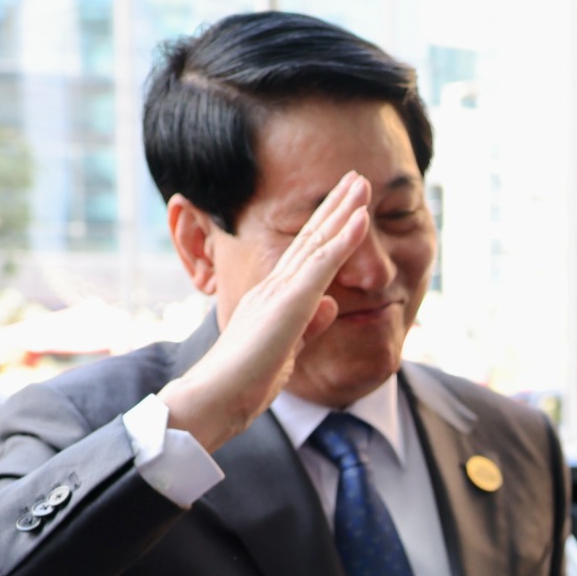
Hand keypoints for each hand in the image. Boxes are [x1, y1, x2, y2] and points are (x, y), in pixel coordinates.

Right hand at [157, 172, 371, 450]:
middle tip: (356, 177)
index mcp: (273, 298)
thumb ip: (308, 327)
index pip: (305, 255)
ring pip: (316, 241)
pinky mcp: (288, 303)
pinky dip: (343, 239)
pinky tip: (361, 218)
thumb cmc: (244, 384)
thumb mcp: (287, 350)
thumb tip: (332, 306)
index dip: (327, 228)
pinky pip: (321, 264)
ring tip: (361, 182)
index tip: (346, 205)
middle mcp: (274, 286)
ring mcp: (280, 291)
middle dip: (335, 205)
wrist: (215, 398)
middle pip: (310, 237)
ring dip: (341, 210)